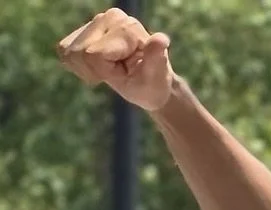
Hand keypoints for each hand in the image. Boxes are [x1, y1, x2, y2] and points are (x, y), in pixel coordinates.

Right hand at [58, 9, 176, 112]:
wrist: (149, 86)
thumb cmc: (153, 84)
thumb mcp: (157, 76)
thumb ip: (157, 58)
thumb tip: (162, 40)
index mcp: (126, 26)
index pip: (94, 55)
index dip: (106, 72)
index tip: (125, 74)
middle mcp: (109, 18)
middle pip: (80, 53)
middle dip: (97, 71)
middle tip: (119, 73)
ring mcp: (94, 23)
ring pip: (69, 52)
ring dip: (88, 69)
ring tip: (110, 70)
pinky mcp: (81, 31)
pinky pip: (64, 51)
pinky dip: (78, 66)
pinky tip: (97, 67)